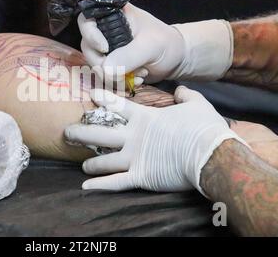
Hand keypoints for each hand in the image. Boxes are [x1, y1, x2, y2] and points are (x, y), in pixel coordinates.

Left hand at [65, 86, 242, 193]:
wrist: (210, 153)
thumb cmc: (203, 128)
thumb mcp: (197, 104)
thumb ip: (186, 95)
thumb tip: (180, 89)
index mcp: (145, 118)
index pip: (119, 106)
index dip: (104, 99)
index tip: (91, 95)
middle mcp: (134, 137)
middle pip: (101, 132)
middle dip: (82, 132)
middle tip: (67, 131)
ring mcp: (135, 157)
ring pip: (105, 159)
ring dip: (92, 162)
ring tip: (82, 164)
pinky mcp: (140, 176)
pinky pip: (116, 182)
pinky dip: (100, 185)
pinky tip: (85, 187)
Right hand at [78, 3, 233, 83]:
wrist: (176, 59)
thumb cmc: (166, 43)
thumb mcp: (150, 46)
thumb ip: (128, 56)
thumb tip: (104, 70)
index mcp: (113, 15)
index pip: (87, 21)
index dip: (91, 36)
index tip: (106, 49)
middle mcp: (105, 31)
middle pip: (88, 47)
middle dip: (104, 63)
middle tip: (123, 70)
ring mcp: (107, 50)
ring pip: (95, 65)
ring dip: (114, 75)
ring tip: (139, 73)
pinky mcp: (111, 65)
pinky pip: (105, 77)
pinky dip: (118, 82)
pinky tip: (137, 79)